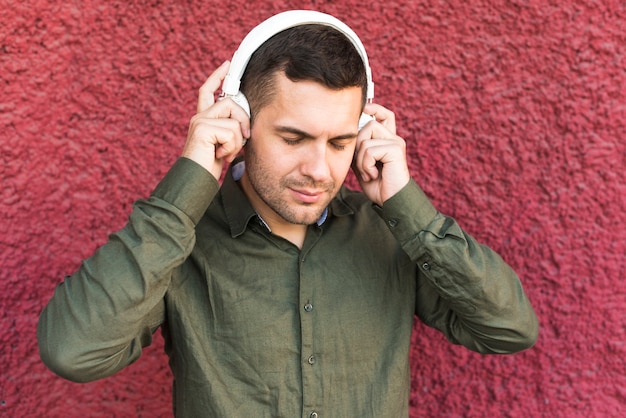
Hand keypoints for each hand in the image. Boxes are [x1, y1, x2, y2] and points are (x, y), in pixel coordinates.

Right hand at [182, 61, 249, 179]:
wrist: (195, 180)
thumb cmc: (209, 166)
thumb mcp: (225, 144)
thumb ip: (231, 129)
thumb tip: (245, 123)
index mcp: (203, 118)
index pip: (207, 91)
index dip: (218, 76)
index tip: (227, 64)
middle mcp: (199, 117)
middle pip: (231, 103)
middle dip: (244, 120)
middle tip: (244, 138)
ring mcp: (199, 121)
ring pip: (234, 119)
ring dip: (237, 140)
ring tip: (227, 152)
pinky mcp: (202, 129)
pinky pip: (231, 131)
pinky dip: (231, 146)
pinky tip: (220, 155)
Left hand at [352, 103, 410, 205]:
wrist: (391, 201)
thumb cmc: (377, 185)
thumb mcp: (362, 164)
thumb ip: (358, 149)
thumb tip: (346, 135)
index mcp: (388, 141)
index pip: (385, 116)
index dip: (375, 108)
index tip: (364, 108)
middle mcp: (394, 139)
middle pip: (368, 125)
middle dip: (358, 147)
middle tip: (363, 167)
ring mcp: (396, 143)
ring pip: (365, 139)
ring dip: (361, 160)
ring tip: (369, 173)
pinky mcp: (396, 149)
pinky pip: (369, 150)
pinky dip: (366, 165)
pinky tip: (373, 175)